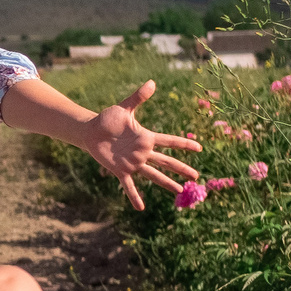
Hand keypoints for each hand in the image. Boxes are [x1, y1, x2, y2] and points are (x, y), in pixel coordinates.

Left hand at [82, 81, 202, 210]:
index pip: (169, 141)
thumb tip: (152, 82)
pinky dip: (134, 196)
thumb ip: (138, 97)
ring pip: (153, 175)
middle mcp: (143, 152)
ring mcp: (133, 163)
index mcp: (146, 137)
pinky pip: (129, 186)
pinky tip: (140, 208)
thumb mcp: (124, 108)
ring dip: (166, 183)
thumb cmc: (108, 119)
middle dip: (181, 168)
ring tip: (180, 191)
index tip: (200, 148)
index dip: (184, 144)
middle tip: (197, 176)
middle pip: (166, 161)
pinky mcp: (120, 170)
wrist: (91, 132)